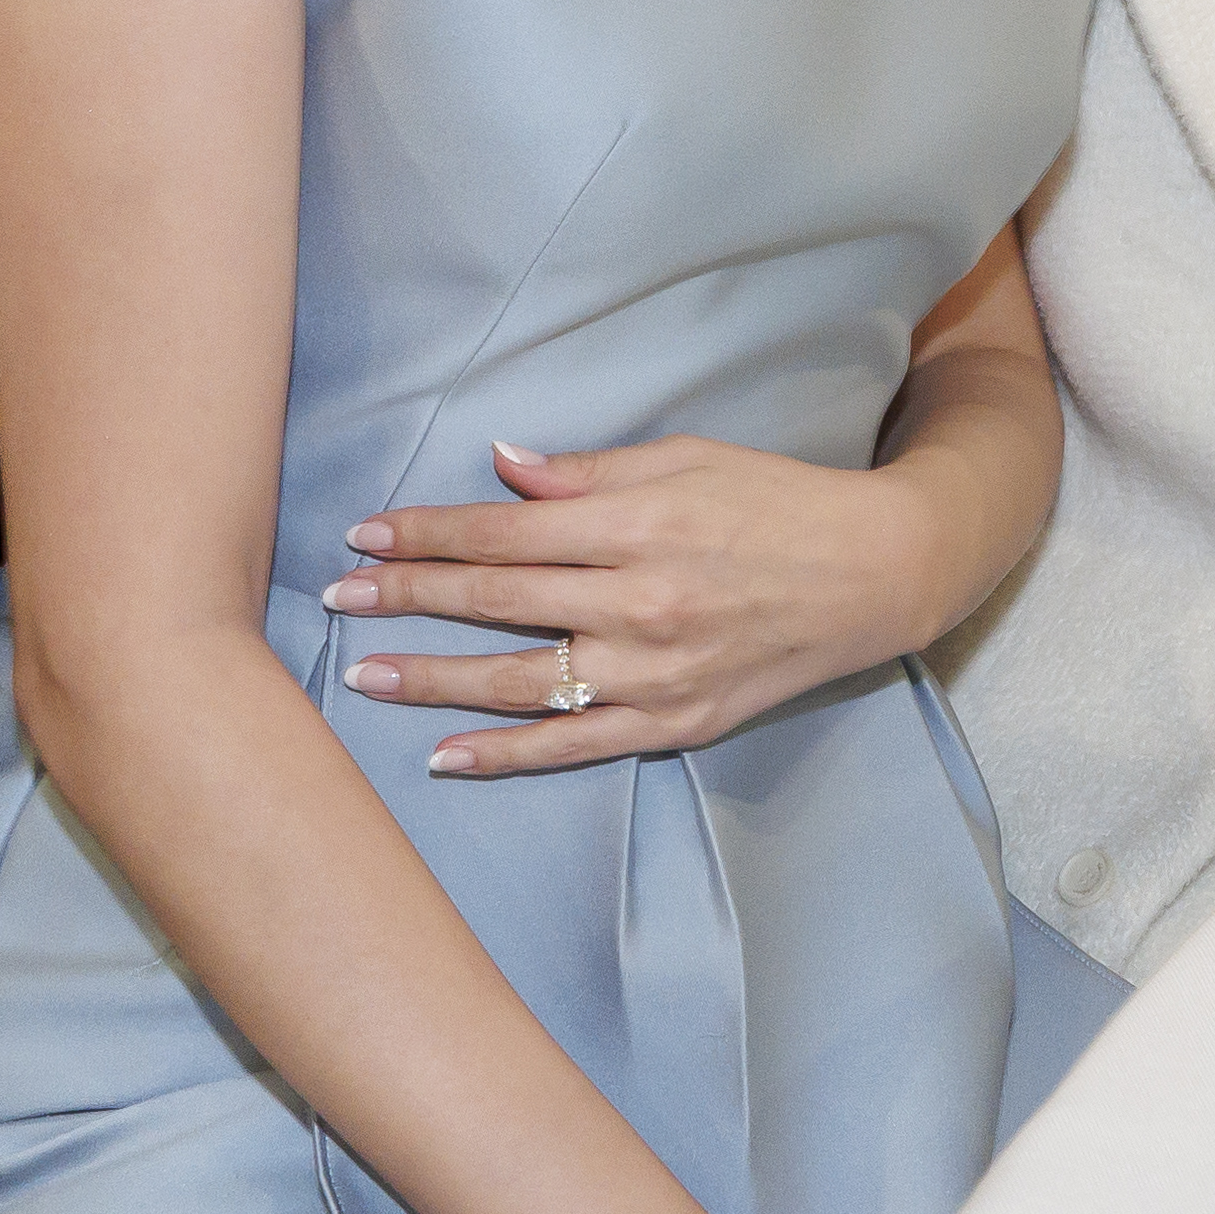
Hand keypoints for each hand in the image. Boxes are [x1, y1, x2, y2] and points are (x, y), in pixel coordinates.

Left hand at [326, 435, 941, 773]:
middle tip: (337, 596)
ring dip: (433, 678)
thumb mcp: (689, 457)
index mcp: (640, 524)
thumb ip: (590, 472)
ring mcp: (658, 670)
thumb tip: (502, 468)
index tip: (365, 532)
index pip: (506, 531)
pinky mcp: (677, 721)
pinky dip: (505, 754)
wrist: (877, 572)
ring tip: (364, 672)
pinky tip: (444, 756)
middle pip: (498, 600)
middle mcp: (640, 601)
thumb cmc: (779, 501)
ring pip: (521, 681)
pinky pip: (575, 745)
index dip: (428, 532)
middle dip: (407, 596)